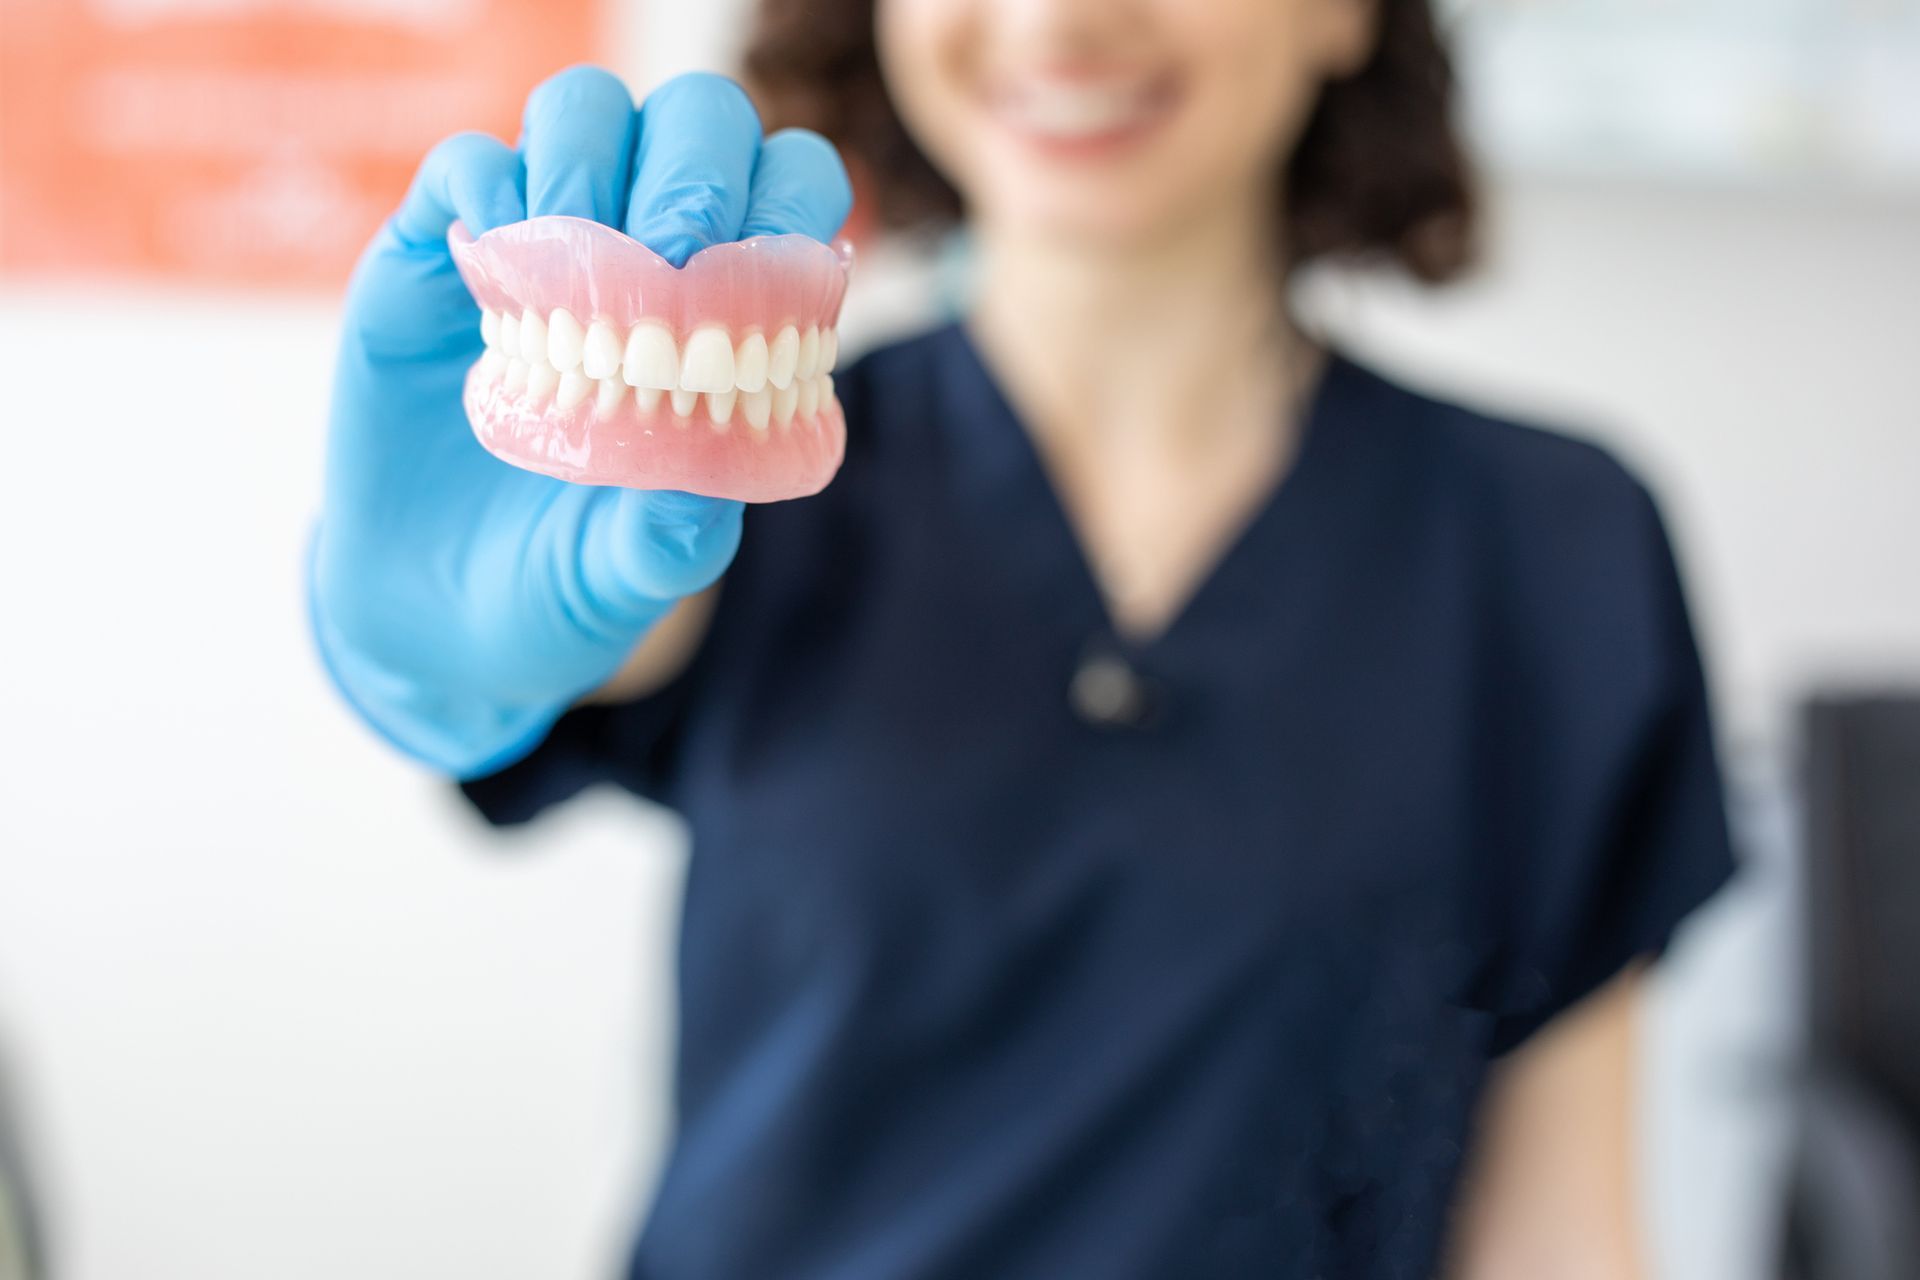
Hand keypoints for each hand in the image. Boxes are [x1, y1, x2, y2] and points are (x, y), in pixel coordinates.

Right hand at [310, 68, 852, 776]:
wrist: (422, 624)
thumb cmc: (554, 593)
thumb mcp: (619, 586)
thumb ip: (667, 546)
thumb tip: (707, 499)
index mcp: (727, 320)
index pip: (789, 196)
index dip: (789, 202)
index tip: (760, 270)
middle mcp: (641, 259)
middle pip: (697, 123)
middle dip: (698, 165)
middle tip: (673, 249)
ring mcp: (540, 249)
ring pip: (586, 114)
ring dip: (591, 160)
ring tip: (578, 261)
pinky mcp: (437, 257)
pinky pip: (468, 165)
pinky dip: (489, 189)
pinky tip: (494, 270)